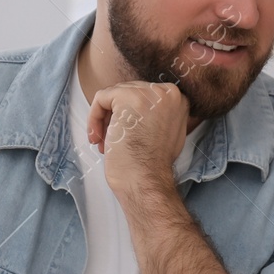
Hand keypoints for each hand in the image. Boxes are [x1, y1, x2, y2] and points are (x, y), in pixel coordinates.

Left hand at [87, 80, 188, 201]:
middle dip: (115, 118)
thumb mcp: (166, 133)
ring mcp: (149, 93)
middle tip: (107, 142)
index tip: (123, 135)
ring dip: (104, 120)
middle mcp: (168, 92)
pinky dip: (94, 117)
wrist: (146, 181)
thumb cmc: (152, 166)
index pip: (145, 96)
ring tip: (102, 142)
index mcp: (179, 100)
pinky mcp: (129, 97)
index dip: (130, 116)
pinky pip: (102, 98)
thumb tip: (138, 108)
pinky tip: (96, 137)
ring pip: (114, 95)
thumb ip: (157, 115)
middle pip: (129, 92)